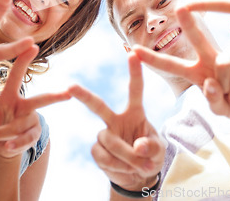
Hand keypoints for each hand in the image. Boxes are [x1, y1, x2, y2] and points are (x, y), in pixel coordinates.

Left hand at [0, 44, 69, 158]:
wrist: (0, 144)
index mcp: (10, 94)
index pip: (17, 74)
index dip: (24, 60)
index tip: (34, 45)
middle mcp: (24, 105)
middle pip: (41, 101)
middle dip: (55, 97)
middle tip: (69, 93)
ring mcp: (32, 120)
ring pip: (19, 126)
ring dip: (1, 133)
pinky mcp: (34, 134)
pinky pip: (25, 140)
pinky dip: (14, 144)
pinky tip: (6, 146)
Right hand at [69, 53, 164, 191]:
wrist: (138, 177)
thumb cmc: (150, 156)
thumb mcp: (159, 151)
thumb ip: (152, 147)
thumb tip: (137, 146)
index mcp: (135, 112)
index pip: (135, 89)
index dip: (135, 71)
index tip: (133, 53)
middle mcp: (116, 119)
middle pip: (98, 106)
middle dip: (84, 96)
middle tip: (71, 87)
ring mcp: (105, 134)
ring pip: (109, 140)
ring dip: (126, 156)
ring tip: (139, 166)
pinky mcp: (97, 150)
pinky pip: (103, 156)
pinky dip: (116, 166)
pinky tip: (122, 168)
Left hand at [133, 7, 229, 118]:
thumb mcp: (220, 110)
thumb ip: (212, 102)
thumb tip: (211, 83)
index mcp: (195, 71)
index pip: (169, 65)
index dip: (152, 59)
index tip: (133, 49)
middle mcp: (208, 57)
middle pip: (197, 37)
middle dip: (189, 22)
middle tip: (180, 7)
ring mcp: (227, 55)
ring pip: (221, 66)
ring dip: (229, 88)